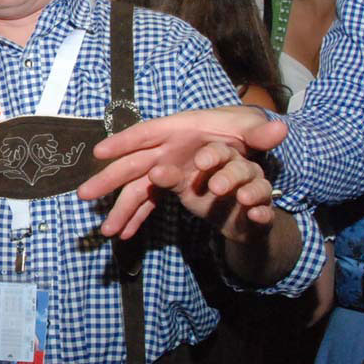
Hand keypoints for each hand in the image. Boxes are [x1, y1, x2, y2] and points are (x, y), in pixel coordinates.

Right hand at [77, 106, 286, 238]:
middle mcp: (165, 149)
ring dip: (120, 209)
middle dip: (108, 180)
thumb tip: (280, 131)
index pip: (148, 132)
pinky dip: (136, 218)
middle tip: (83, 195)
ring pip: (137, 188)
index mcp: (179, 129)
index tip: (100, 152)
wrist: (241, 145)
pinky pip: (148, 203)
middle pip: (132, 164)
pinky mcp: (168, 185)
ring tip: (107, 231)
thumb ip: (262, 133)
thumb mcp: (253, 128)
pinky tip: (124, 235)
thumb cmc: (241, 130)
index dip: (123, 141)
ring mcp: (164, 168)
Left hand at [144, 140, 276, 243]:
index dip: (211, 156)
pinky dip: (264, 213)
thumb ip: (171, 179)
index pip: (219, 152)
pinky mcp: (264, 212)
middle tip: (216, 186)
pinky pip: (268, 211)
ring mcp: (255, 190)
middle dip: (229, 176)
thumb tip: (154, 173)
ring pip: (259, 186)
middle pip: (239, 168)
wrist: (230, 223)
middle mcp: (242, 171)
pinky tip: (256, 215)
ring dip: (251, 192)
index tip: (200, 162)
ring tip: (243, 197)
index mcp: (222, 159)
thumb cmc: (204, 195)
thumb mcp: (185, 187)